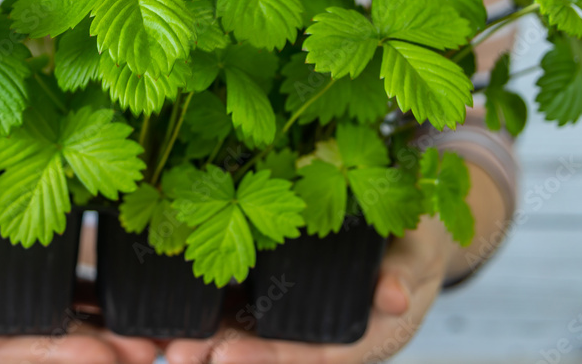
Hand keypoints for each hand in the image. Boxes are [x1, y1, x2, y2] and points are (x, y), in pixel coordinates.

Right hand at [0, 224, 158, 363]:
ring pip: (46, 323)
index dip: (52, 354)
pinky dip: (81, 299)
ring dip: (95, 330)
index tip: (103, 355)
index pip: (1, 350)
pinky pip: (46, 291)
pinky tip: (118, 300)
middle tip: (146, 350)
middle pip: (34, 345)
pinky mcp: (1, 272)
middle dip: (90, 350)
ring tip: (146, 334)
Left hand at [163, 216, 451, 363]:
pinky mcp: (274, 290)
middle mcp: (320, 334)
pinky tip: (169, 305)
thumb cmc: (417, 242)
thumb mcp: (419, 251)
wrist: (408, 229)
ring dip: (205, 339)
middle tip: (178, 354)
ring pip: (245, 332)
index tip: (227, 355)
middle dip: (223, 355)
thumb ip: (404, 272)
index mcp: (359, 336)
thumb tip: (395, 298)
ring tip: (161, 341)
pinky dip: (206, 307)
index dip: (269, 358)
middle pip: (268, 352)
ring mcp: (294, 316)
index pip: (310, 356)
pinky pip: (238, 302)